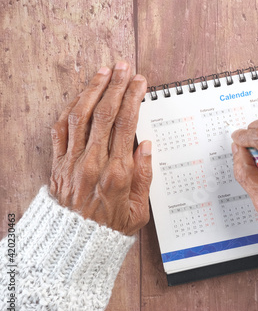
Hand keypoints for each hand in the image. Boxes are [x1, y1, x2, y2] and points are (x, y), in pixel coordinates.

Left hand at [49, 62, 151, 234]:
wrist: (75, 243)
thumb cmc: (110, 228)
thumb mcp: (139, 210)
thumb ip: (144, 176)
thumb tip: (145, 146)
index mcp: (117, 173)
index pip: (127, 125)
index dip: (133, 99)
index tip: (139, 83)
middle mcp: (93, 162)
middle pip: (105, 113)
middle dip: (116, 86)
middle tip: (124, 68)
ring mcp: (73, 161)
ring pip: (81, 115)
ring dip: (92, 90)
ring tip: (103, 72)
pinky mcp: (58, 163)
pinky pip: (61, 129)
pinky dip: (70, 109)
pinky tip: (80, 96)